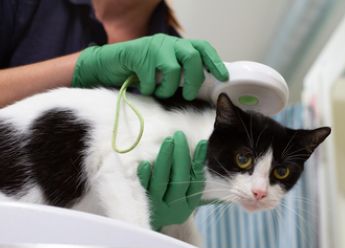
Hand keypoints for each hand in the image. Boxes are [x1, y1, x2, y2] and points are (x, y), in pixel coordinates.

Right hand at [72, 34, 228, 99]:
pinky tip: (145, 88)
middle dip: (194, 79)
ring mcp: (153, 47)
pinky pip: (152, 78)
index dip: (214, 62)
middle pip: (192, 57)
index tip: (223, 76)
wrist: (108, 65)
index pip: (202, 48)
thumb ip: (181, 72)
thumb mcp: (164, 69)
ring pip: (173, 69)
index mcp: (177, 46)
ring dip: (169, 87)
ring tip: (161, 92)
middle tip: (188, 94)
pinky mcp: (138, 55)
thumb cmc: (140, 70)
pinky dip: (150, 89)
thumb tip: (202, 85)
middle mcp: (168, 43)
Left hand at [137, 131, 206, 230]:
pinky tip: (144, 163)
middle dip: (180, 155)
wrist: (148, 233)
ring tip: (168, 141)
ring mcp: (158, 206)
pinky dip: (145, 176)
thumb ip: (191, 177)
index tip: (202, 142)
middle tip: (179, 136)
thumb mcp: (185, 197)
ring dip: (165, 160)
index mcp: (189, 203)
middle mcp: (175, 206)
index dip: (199, 161)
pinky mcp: (143, 204)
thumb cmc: (169, 205)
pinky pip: (144, 189)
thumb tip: (198, 147)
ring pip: (163, 182)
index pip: (197, 180)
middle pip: (179, 179)